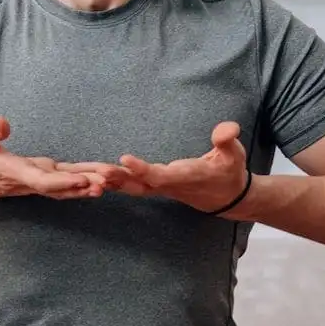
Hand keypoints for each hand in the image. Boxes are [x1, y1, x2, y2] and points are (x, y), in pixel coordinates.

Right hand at [0, 116, 108, 202]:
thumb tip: (1, 122)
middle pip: (62, 185)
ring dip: (89, 185)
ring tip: (113, 182)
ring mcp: (36, 181)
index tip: (83, 180)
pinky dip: (81, 184)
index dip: (64, 181)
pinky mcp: (40, 177)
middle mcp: (29, 181)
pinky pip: (64, 183)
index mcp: (15, 172)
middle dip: (86, 184)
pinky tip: (99, 183)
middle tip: (110, 181)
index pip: (42, 180)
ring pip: (66, 186)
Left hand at [64, 121, 249, 211]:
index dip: (143, 169)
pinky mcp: (154, 187)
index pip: (161, 175)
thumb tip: (229, 128)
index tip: (125, 159)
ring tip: (90, 174)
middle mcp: (170, 185)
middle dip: (119, 179)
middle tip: (98, 172)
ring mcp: (161, 188)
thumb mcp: (234, 154)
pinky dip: (114, 183)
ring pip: (132, 187)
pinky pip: (131, 187)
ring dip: (112, 182)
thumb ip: (227, 140)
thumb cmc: (229, 171)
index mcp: (186, 176)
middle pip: (140, 184)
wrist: (226, 197)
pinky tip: (95, 177)